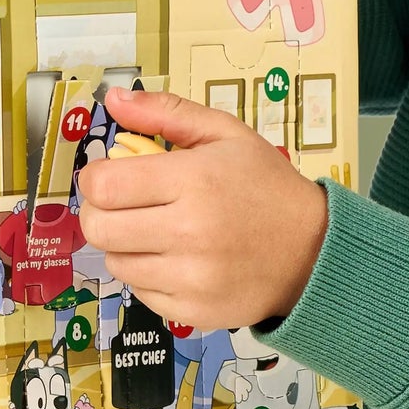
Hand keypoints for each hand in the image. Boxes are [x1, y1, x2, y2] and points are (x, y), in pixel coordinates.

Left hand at [75, 88, 327, 332]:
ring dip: (125, 244)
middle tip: (124, 203)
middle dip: (101, 211)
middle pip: (99, 228)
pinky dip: (148, 273)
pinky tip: (176, 257)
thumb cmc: (267, 186)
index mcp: (195, 180)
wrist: (314, 249)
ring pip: (115, 262)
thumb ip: (166, 112)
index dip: (95, 178)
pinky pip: (141, 291)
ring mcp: (191, 277)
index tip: (109, 175)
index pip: (104, 186)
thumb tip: (112, 98)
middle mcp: (189, 232)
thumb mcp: (226, 134)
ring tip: (157, 229)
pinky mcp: (193, 310)